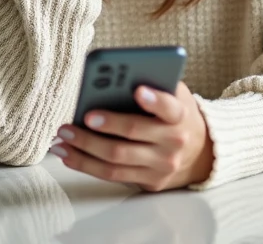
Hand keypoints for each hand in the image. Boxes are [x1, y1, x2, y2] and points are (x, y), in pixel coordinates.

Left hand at [50, 82, 214, 191]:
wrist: (200, 152)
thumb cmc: (177, 114)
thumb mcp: (175, 94)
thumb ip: (153, 84)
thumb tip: (111, 79)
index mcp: (181, 115)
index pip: (169, 107)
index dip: (154, 100)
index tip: (137, 91)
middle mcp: (173, 142)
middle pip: (133, 134)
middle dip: (105, 126)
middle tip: (81, 117)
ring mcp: (161, 166)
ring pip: (116, 160)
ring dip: (84, 149)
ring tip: (62, 138)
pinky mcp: (148, 182)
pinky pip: (112, 175)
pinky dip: (86, 165)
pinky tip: (68, 154)